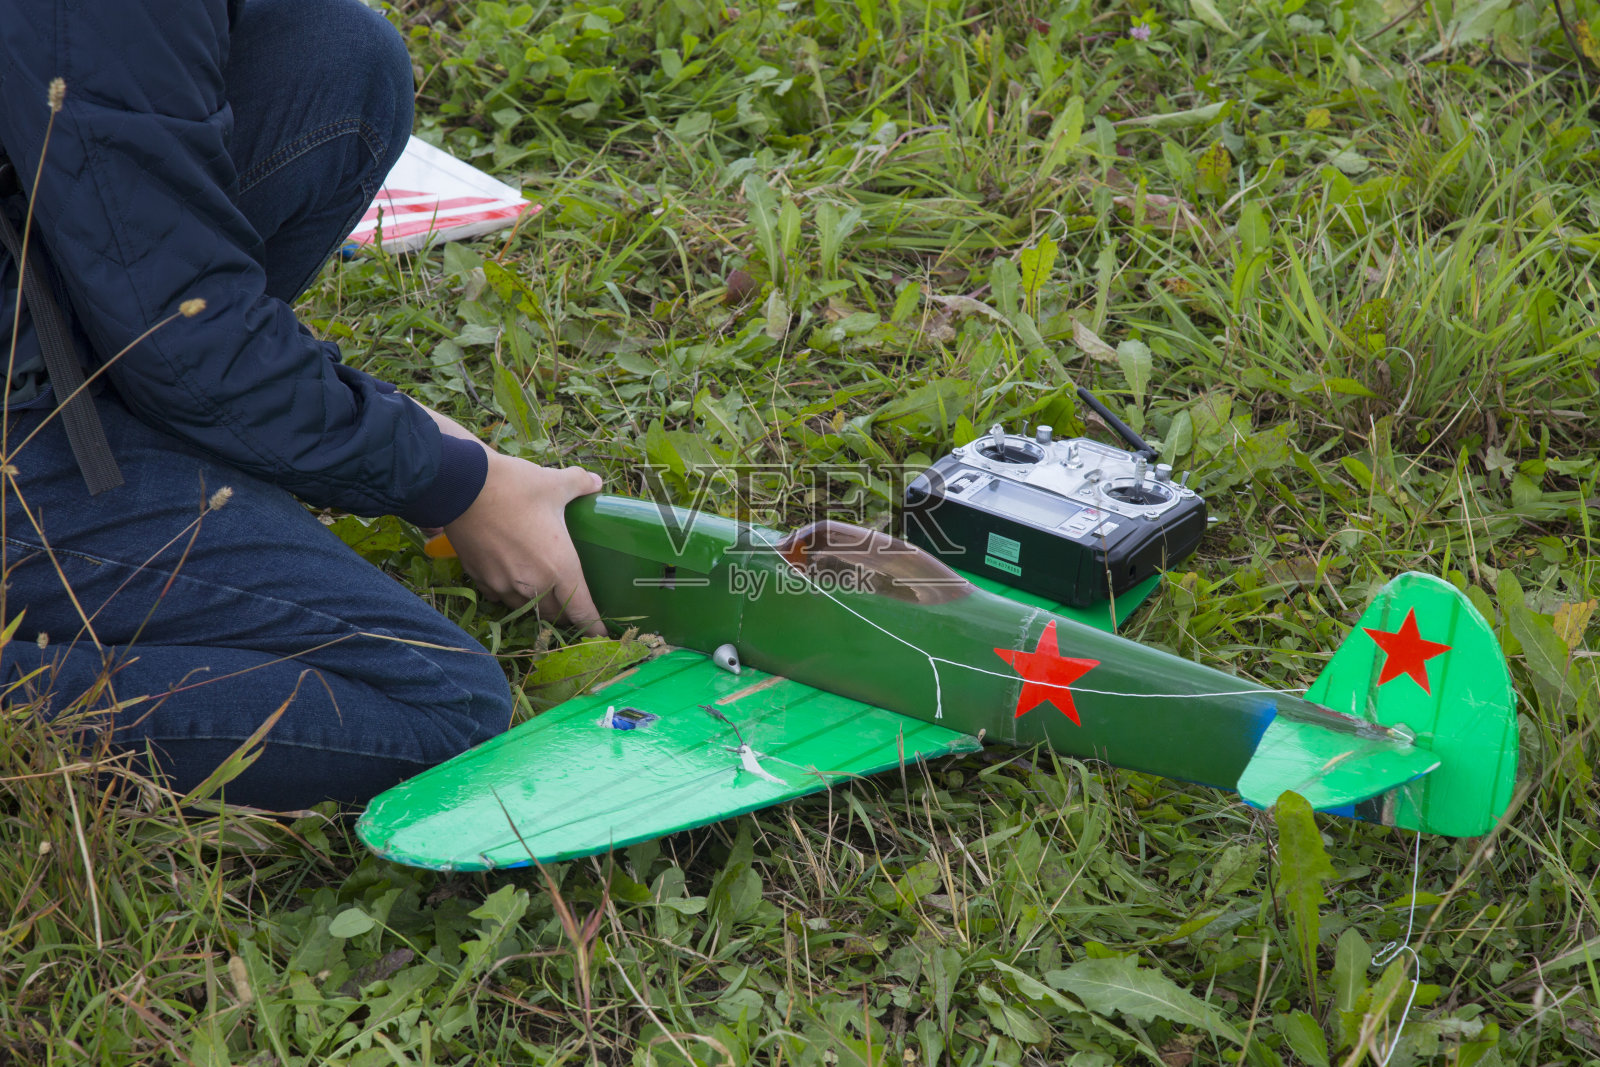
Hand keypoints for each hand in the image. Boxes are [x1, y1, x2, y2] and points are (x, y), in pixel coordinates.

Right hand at [442, 450, 605, 634]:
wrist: (460, 485)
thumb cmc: (515, 486)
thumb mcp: (555, 483)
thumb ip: (581, 484)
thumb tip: (597, 482)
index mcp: (559, 567)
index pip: (582, 610)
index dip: (593, 625)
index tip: (600, 633)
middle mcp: (532, 584)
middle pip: (554, 613)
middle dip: (566, 613)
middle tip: (573, 603)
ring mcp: (502, 584)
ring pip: (524, 607)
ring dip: (536, 603)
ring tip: (541, 590)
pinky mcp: (479, 578)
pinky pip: (497, 595)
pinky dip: (507, 591)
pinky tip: (510, 576)